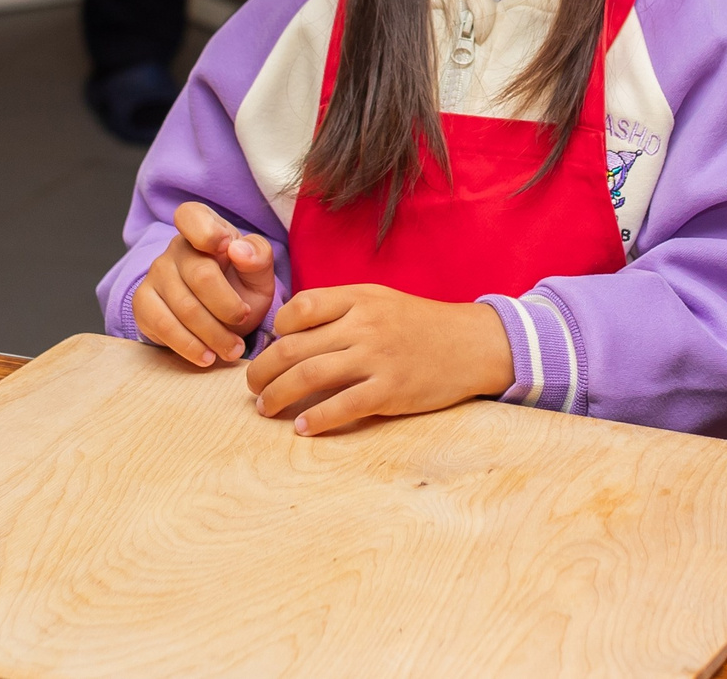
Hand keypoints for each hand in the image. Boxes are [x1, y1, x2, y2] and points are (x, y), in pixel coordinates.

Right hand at [133, 203, 275, 367]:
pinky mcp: (143, 304)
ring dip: (213, 334)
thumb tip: (238, 250)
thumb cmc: (240, 286)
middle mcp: (175, 248)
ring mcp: (156, 275)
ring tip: (232, 349)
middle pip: (200, 275)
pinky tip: (206, 356)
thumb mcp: (259, 272)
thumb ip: (258, 256)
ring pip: (184, 307)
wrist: (219, 317)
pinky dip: (189, 345)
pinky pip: (164, 326)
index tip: (225, 248)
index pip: (191, 216)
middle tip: (244, 323)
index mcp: (203, 228)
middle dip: (227, 307)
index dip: (207, 231)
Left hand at [244, 284, 513, 434]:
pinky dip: (316, 420)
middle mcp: (364, 325)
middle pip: (294, 347)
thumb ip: (341, 310)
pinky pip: (343, 406)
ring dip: (278, 396)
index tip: (270, 348)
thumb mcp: (381, 301)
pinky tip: (303, 428)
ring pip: (310, 377)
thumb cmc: (421, 324)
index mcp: (359, 299)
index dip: (276, 330)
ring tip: (265, 408)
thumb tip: (291, 332)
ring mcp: (377, 358)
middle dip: (262, 371)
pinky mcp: (391, 390)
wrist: (473, 343)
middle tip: (252, 387)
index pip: (300, 308)